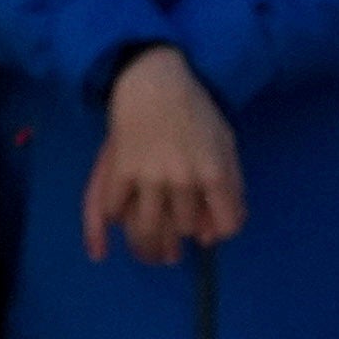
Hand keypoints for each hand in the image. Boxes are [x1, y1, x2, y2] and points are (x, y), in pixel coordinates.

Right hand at [84, 43, 247, 266]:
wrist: (154, 84)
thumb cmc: (194, 113)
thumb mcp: (225, 144)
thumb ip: (229, 188)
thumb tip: (211, 235)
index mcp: (214, 170)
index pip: (226, 222)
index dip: (218, 232)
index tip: (208, 234)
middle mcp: (182, 179)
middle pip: (181, 229)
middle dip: (176, 244)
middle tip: (169, 253)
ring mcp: (148, 176)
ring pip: (145, 230)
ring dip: (146, 249)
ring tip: (148, 255)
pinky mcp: (118, 172)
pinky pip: (111, 211)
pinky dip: (109, 226)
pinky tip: (108, 237)